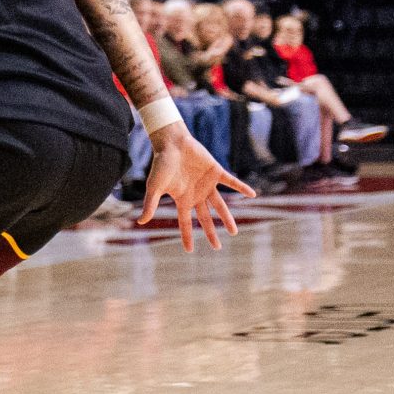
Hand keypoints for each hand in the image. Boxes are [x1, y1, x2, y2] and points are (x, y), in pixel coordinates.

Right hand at [140, 125, 255, 250]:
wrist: (172, 143)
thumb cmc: (161, 164)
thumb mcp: (155, 186)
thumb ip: (151, 204)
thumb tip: (141, 222)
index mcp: (182, 199)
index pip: (185, 222)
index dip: (187, 236)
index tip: (189, 250)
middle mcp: (196, 194)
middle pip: (204, 218)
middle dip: (211, 232)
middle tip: (217, 247)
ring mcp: (207, 184)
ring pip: (219, 205)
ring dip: (227, 217)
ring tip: (234, 231)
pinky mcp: (216, 172)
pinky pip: (231, 182)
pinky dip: (241, 188)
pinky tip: (252, 194)